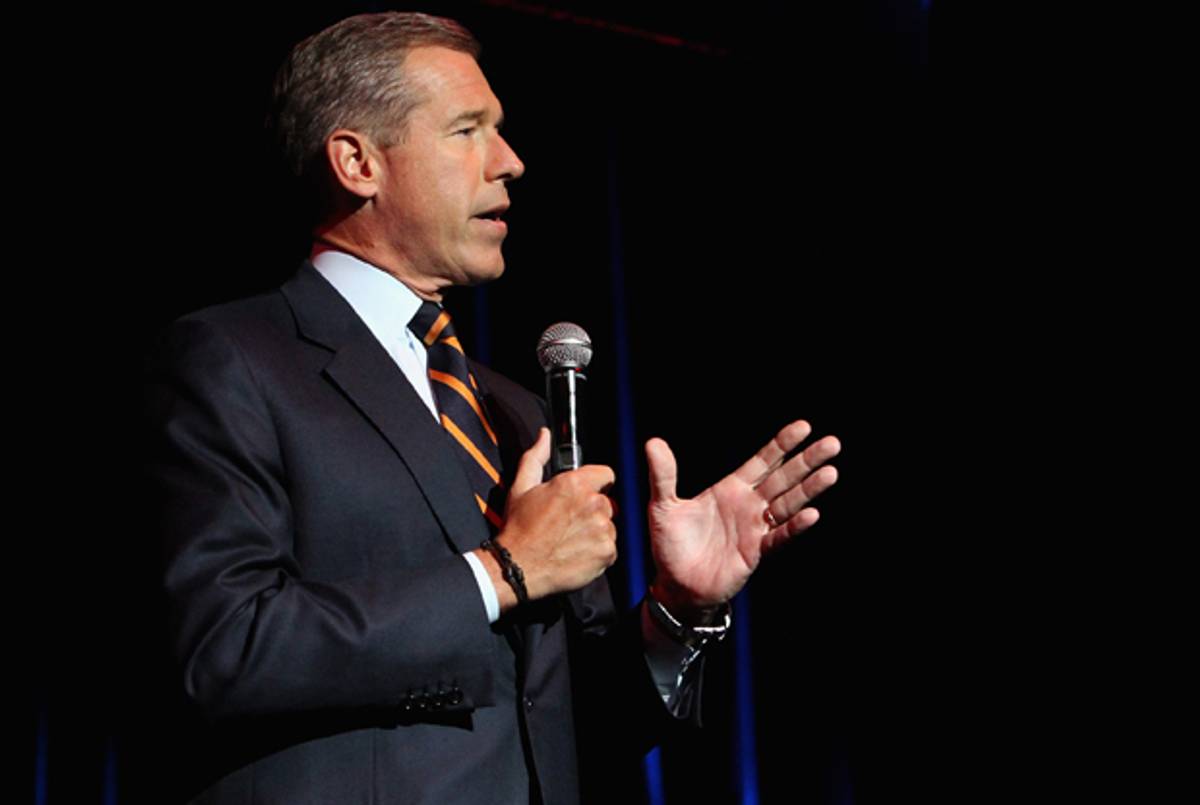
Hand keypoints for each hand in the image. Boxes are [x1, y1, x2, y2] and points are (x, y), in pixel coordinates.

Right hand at [482, 428, 617, 610]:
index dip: (596, 483)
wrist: (517, 567)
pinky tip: (577, 553)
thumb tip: (544, 436)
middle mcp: (593, 504)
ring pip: (609, 525)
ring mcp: (602, 529)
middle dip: (593, 510)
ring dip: (596, 531)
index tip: (584, 494)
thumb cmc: (519, 529)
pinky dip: (598, 552)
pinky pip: (610, 548)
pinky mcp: (606, 552)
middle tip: (571, 522)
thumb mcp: (522, 487)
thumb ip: (536, 457)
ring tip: (571, 539)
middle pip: (607, 502)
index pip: (606, 474)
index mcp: (575, 484)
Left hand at [645, 420, 840, 614]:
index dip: (782, 444)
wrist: (676, 586)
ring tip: (831, 472)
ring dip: (809, 489)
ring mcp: (755, 528)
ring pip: (788, 503)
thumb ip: (663, 475)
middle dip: (807, 460)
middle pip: (784, 478)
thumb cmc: (671, 545)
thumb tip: (653, 443)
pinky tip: (812, 514)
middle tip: (833, 442)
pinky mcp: (756, 552)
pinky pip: (779, 536)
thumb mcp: (663, 506)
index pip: (762, 461)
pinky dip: (794, 526)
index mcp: (730, 489)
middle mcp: (748, 505)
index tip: (803, 426)